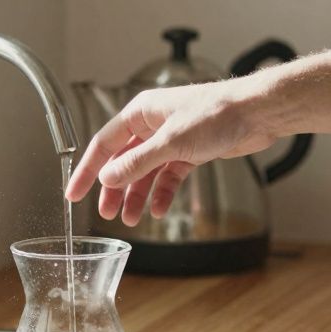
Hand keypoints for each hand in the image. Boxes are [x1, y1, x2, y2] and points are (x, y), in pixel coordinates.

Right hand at [64, 78, 275, 225]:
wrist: (255, 113)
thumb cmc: (215, 114)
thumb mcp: (170, 142)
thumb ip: (137, 162)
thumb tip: (108, 177)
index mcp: (140, 113)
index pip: (104, 144)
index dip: (88, 170)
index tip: (75, 192)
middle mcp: (152, 125)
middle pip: (123, 161)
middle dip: (114, 189)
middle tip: (106, 214)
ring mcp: (171, 139)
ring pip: (145, 172)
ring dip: (138, 195)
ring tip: (131, 219)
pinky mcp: (190, 151)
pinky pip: (168, 176)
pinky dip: (162, 193)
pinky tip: (158, 210)